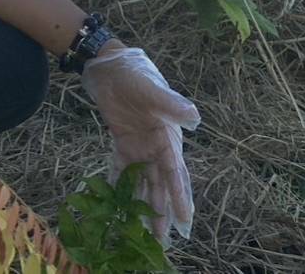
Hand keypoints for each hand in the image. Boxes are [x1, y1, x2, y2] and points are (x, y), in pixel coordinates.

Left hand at [82, 44, 200, 242]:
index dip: (180, 197)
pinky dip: (120, 186)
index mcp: (168, 136)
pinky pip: (121, 170)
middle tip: (163, 241)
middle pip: (161, 185)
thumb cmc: (134, 74)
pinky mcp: (122, 143)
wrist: (110, 64)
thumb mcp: (151, 88)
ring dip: (145, 206)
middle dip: (164, 212)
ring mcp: (139, 146)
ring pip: (144, 183)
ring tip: (144, 233)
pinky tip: (117, 206)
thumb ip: (170, 103)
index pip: (175, 172)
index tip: (185, 221)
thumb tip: (194, 117)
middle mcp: (156, 146)